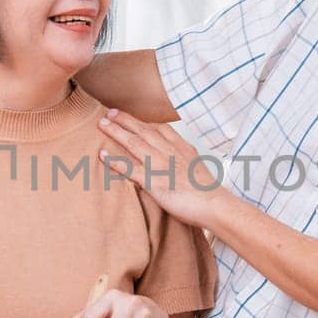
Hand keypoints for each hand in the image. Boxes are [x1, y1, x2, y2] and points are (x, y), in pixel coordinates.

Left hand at [97, 109, 224, 225]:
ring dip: (116, 131)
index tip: (132, 117)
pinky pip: (129, 168)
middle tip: (109, 112)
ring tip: (102, 124)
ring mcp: (161, 165)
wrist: (215, 205)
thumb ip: (185, 161)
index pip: (161, 128)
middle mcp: (170, 152)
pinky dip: (114, 160)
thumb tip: (177, 164)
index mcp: (182, 148)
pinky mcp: (153, 181)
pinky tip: (101, 154)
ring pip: (134, 143)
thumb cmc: (209, 193)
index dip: (145, 121)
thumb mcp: (198, 168)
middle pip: (144, 130)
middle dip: (125, 120)